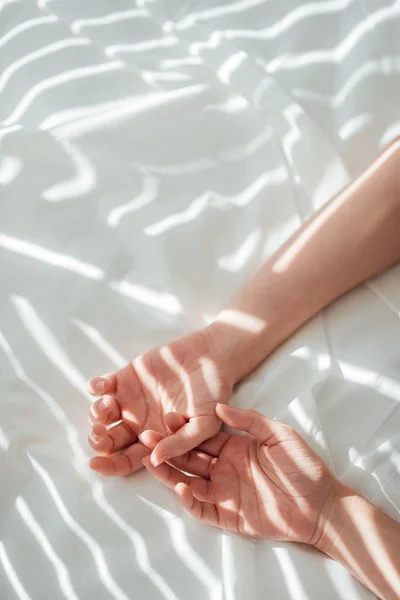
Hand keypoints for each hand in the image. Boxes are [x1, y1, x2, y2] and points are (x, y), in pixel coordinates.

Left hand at [88, 329, 232, 475]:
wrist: (213, 358)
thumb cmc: (213, 394)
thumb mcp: (204, 424)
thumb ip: (181, 443)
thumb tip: (155, 461)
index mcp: (156, 439)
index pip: (128, 459)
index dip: (110, 466)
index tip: (97, 465)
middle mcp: (139, 422)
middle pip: (109, 440)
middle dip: (98, 441)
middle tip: (99, 434)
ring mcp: (131, 399)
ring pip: (101, 414)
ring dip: (96, 414)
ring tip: (108, 405)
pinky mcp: (127, 376)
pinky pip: (102, 385)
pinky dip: (95, 387)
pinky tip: (99, 387)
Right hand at [142, 404, 337, 543]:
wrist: (322, 503)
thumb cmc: (304, 466)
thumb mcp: (278, 434)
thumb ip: (249, 420)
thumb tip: (219, 405)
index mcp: (234, 448)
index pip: (201, 437)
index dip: (183, 429)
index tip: (166, 417)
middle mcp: (224, 469)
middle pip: (188, 459)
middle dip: (166, 449)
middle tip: (146, 437)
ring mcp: (225, 493)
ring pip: (189, 482)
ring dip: (169, 473)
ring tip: (151, 462)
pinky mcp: (229, 517)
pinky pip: (202, 509)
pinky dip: (189, 500)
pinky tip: (180, 486)